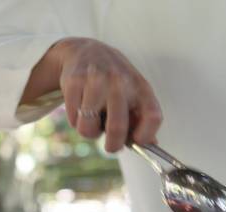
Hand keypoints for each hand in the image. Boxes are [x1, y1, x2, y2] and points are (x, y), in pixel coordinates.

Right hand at [21, 37, 161, 152]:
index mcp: (141, 87)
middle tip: (110, 146)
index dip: (145, 136)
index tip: (136, 141)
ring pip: (88, 128)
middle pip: (117, 128)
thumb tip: (151, 145)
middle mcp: (121, 82)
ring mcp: (97, 81)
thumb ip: (142, 119)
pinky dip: (75, 120)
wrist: (87, 51)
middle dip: (112, 146)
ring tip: (92, 119)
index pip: (152, 117)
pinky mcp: (75, 82)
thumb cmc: (115, 80)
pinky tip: (80, 107)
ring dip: (89, 131)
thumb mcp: (135, 93)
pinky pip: (73, 119)